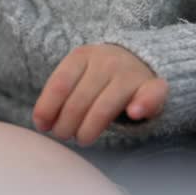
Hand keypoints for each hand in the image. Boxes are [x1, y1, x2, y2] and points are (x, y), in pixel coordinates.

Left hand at [32, 44, 168, 145]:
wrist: (137, 59)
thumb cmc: (98, 77)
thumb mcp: (76, 76)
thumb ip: (60, 95)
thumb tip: (41, 123)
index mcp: (82, 55)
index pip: (60, 84)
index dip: (48, 108)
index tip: (43, 126)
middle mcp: (107, 61)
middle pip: (79, 100)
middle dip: (66, 124)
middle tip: (64, 135)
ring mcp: (130, 73)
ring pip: (105, 107)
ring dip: (89, 128)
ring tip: (82, 139)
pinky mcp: (154, 86)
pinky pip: (150, 95)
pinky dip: (143, 104)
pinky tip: (133, 113)